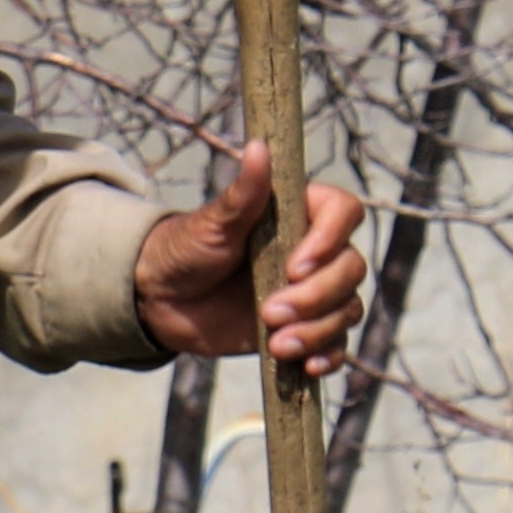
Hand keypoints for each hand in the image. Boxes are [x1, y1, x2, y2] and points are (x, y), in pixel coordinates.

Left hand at [135, 144, 370, 374]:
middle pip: (351, 269)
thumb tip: (259, 147)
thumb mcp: (212, 224)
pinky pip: (336, 342)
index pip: (345, 213)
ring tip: (277, 344)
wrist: (162, 299)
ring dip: (317, 330)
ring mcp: (312, 291)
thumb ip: (243, 194)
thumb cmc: (186, 249)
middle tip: (268, 312)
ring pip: (347, 308)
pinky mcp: (304, 326)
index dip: (330, 240)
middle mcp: (315, 250)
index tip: (294, 266)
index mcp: (299, 213)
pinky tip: (305, 365)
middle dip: (315, 297)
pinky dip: (328, 355)